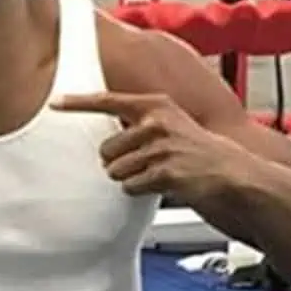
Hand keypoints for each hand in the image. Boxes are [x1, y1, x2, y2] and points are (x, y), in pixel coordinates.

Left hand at [51, 92, 249, 202]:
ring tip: (157, 173)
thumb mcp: (169, 125)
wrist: (235, 174)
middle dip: (119, 162)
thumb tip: (104, 135)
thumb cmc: (198, 152)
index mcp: (155, 105)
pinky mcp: (164, 171)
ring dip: (131, 178)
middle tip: (145, 163)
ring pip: (115, 171)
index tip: (55, 102)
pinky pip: (130, 186)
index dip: (78, 102)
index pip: (108, 100)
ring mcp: (160, 146)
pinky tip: (162, 184)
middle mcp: (156, 122)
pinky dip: (140, 190)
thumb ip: (139, 123)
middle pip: (106, 149)